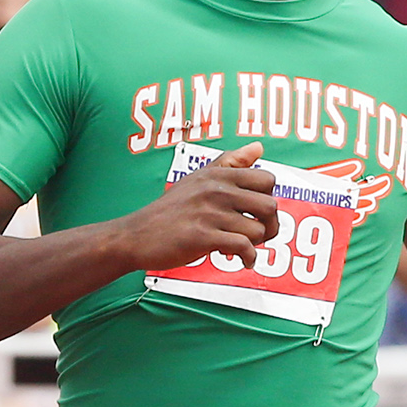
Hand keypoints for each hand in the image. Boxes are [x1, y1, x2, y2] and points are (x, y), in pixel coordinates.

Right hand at [119, 143, 278, 272]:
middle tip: (254, 234)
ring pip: (258, 230)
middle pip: (269, 206)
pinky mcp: (202, 236)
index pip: (267, 179)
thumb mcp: (198, 178)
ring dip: (255, 245)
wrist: (136, 235)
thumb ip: (230, 162)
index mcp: (218, 175)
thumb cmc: (170, 210)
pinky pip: (243, 247)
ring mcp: (209, 213)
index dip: (268, 199)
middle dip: (269, 226)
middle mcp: (216, 190)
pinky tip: (239, 259)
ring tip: (240, 247)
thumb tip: (258, 146)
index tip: (256, 213)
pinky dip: (248, 258)